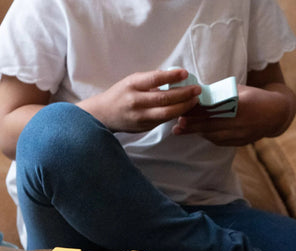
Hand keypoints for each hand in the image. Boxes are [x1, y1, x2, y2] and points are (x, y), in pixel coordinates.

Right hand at [78, 68, 200, 132]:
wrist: (103, 115)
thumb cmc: (119, 95)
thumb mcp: (131, 81)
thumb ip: (150, 80)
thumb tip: (174, 78)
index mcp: (132, 86)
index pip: (155, 79)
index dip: (172, 76)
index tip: (185, 74)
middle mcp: (135, 102)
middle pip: (164, 99)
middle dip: (184, 94)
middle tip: (196, 90)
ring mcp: (140, 117)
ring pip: (166, 114)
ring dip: (183, 107)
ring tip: (194, 100)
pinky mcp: (143, 127)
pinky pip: (162, 121)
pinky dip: (175, 114)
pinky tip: (183, 109)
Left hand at [172, 84, 292, 145]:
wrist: (275, 115)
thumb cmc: (254, 98)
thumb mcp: (240, 91)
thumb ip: (221, 93)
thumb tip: (197, 93)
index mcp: (242, 105)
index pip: (216, 109)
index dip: (199, 111)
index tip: (184, 110)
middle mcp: (241, 122)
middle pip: (212, 125)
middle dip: (193, 125)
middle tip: (178, 124)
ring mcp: (240, 135)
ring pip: (213, 135)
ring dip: (196, 132)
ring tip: (180, 129)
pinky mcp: (238, 143)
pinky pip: (218, 141)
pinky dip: (206, 136)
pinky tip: (195, 132)